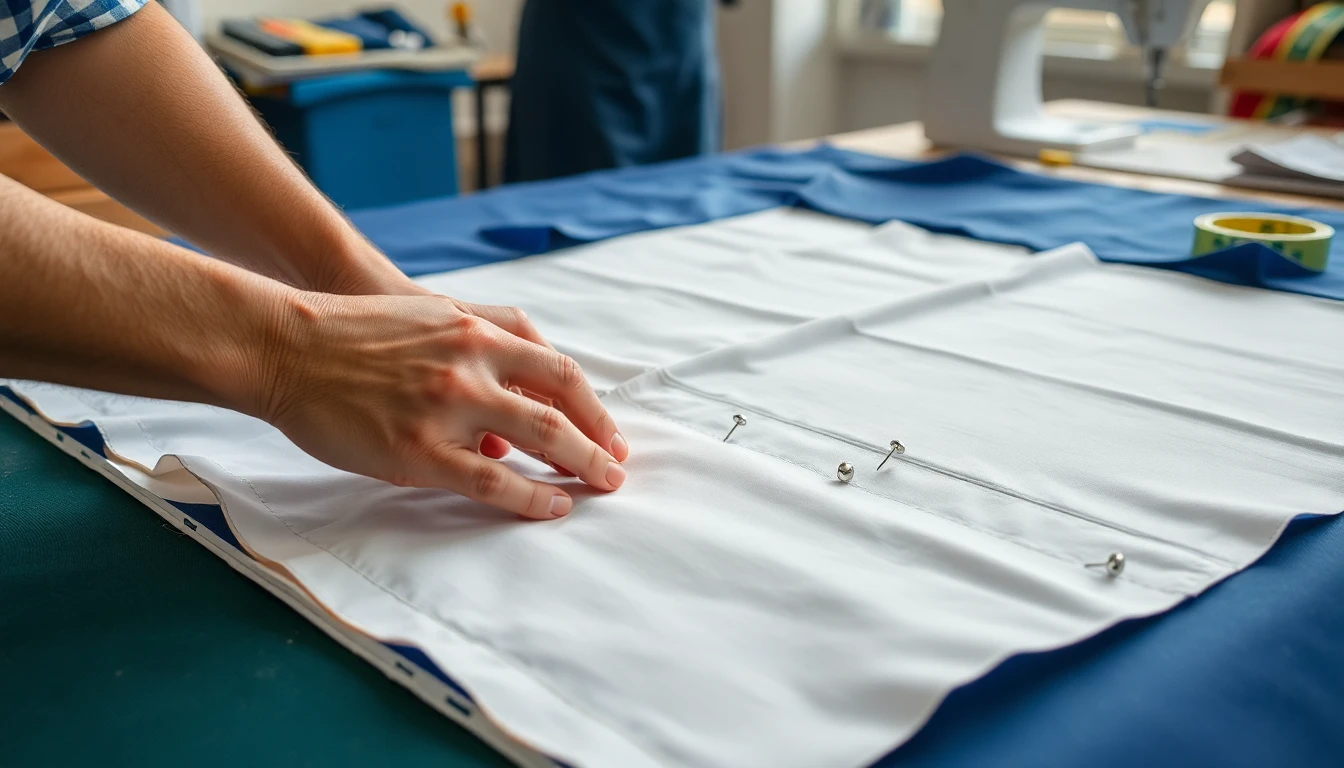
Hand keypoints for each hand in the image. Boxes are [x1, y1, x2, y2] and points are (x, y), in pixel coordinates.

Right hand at [252, 291, 628, 518]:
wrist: (286, 344)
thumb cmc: (356, 331)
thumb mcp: (429, 317)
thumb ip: (479, 347)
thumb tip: (509, 411)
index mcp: (477, 330)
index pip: (557, 368)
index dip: (590, 402)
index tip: (608, 428)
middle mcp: (473, 363)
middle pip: (562, 401)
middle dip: (600, 436)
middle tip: (620, 463)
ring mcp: (449, 406)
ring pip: (540, 438)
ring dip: (583, 463)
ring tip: (604, 485)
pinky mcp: (420, 451)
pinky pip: (494, 481)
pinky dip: (533, 497)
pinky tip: (554, 507)